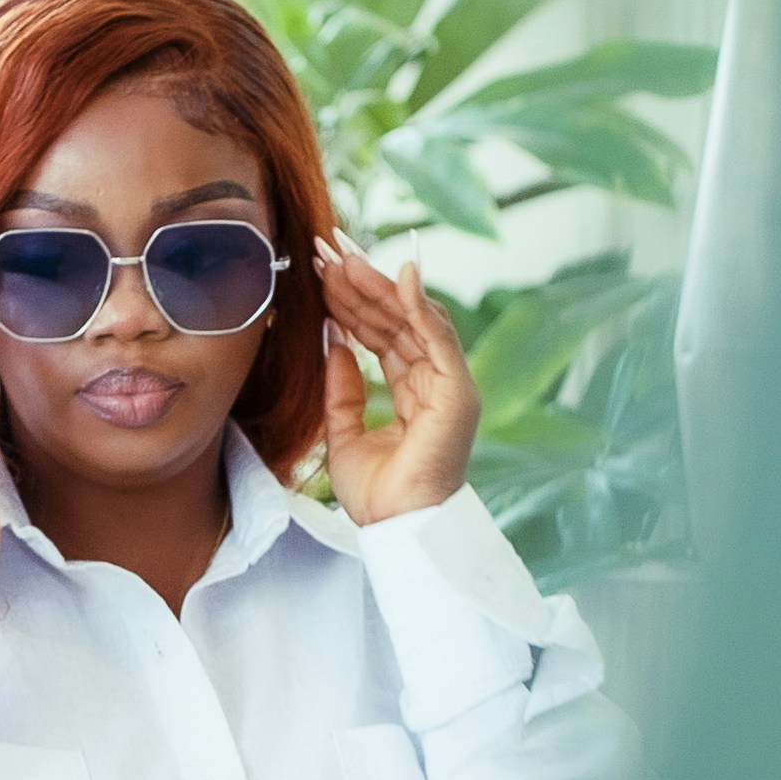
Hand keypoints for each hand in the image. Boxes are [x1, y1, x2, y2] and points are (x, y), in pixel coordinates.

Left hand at [317, 236, 479, 526]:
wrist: (396, 531)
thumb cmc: (376, 496)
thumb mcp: (343, 431)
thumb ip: (341, 386)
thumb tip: (332, 338)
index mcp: (414, 392)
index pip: (384, 333)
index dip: (353, 300)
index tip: (322, 270)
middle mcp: (435, 383)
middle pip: (398, 319)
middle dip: (362, 282)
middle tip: (327, 248)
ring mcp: (450, 386)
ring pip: (414, 320)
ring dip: (379, 286)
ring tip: (343, 257)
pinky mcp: (458, 394)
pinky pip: (438, 339)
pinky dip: (420, 305)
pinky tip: (398, 276)